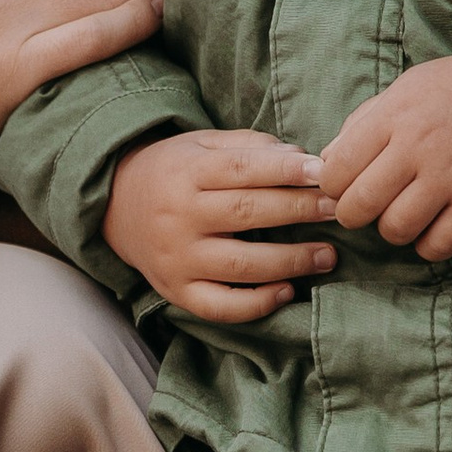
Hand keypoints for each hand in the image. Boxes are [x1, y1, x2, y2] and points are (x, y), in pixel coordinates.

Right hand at [105, 130, 335, 320]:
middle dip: (299, 211)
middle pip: (247, 213)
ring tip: (328, 255)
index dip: (285, 170)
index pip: (242, 169)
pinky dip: (257, 303)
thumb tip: (301, 158)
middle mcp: (179, 216)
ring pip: (241, 264)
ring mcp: (177, 258)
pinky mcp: (177, 292)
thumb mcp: (202, 145)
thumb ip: (250, 147)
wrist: (115, 206)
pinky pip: (221, 306)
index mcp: (186, 173)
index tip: (323, 171)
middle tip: (337, 210)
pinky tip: (288, 290)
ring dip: (291, 261)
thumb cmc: (174, 171)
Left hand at [318, 37, 451, 262]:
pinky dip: (428, 245)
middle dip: (354, 216)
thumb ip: (363, 123)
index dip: (333, 186)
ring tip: (404, 214)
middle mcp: (418, 147)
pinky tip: (432, 227)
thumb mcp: (405, 88)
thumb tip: (326, 163)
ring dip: (393, 230)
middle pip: (359, 207)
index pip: (336, 170)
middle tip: (368, 208)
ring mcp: (451, 177)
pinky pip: (439, 246)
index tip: (347, 185)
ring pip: (396, 230)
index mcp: (394, 116)